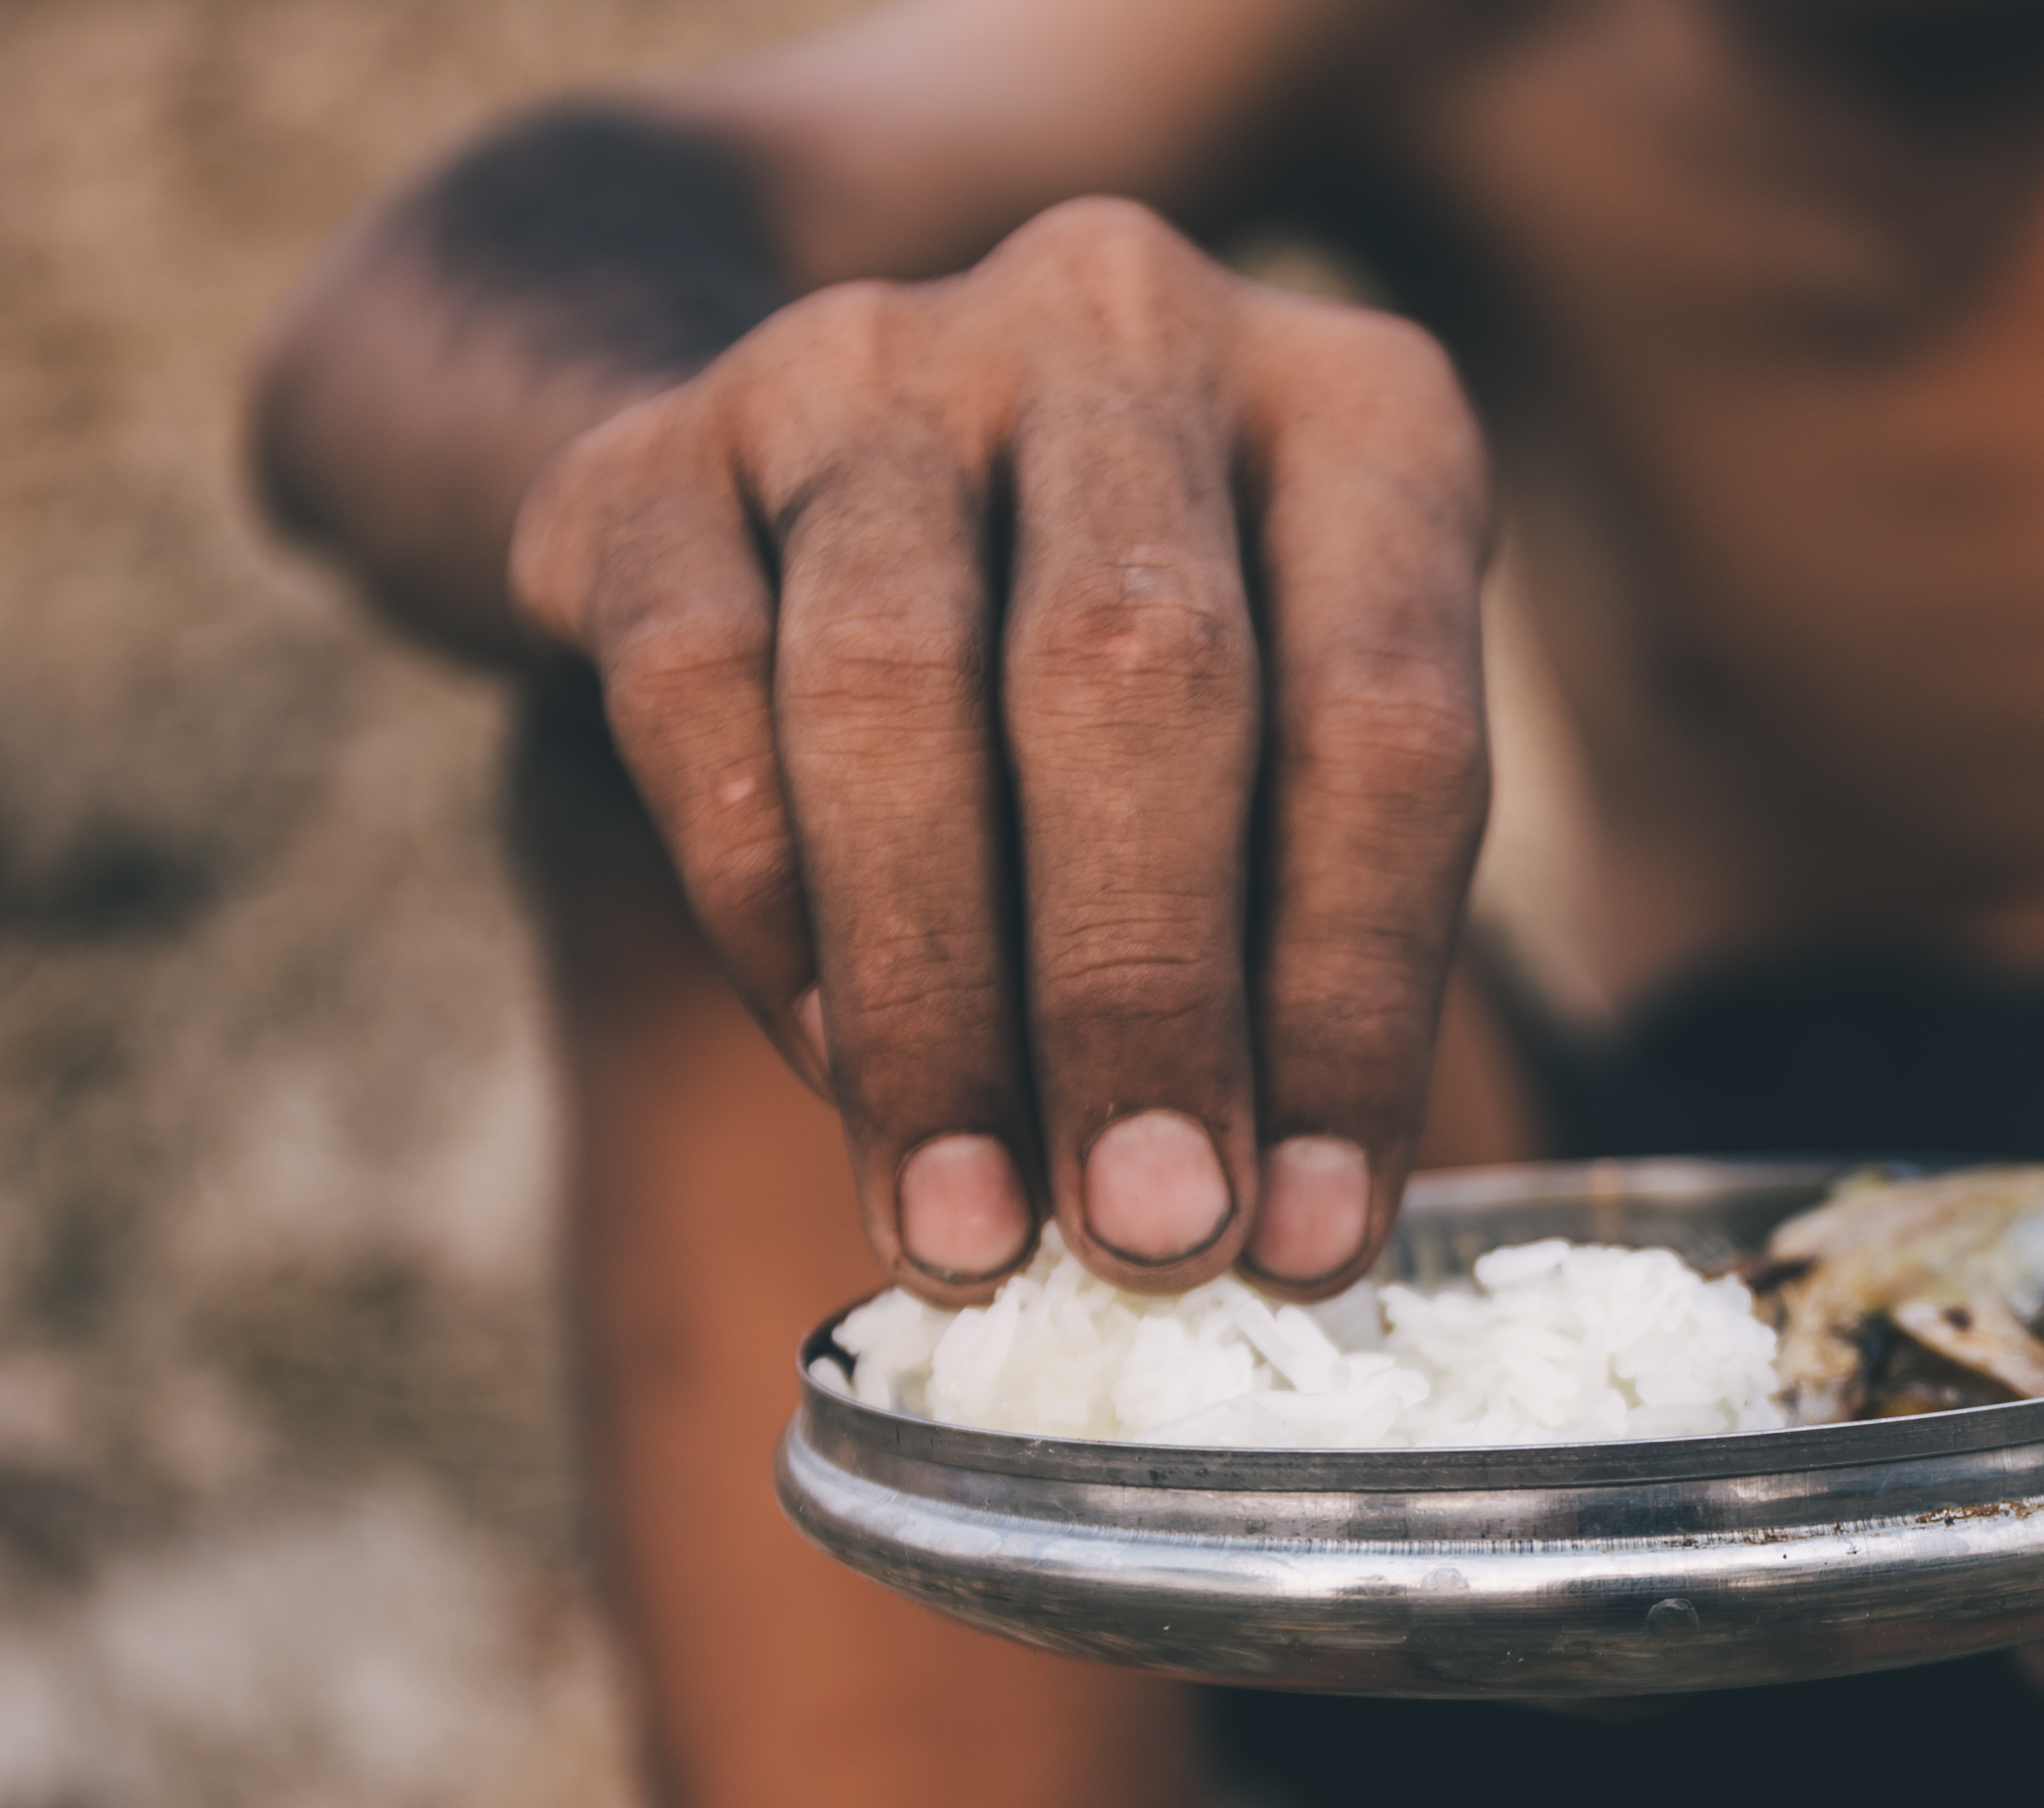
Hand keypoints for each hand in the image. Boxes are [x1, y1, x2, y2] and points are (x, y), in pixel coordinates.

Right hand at [509, 197, 1492, 1298]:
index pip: (1385, 725)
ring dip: (935, 1007)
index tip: (1314, 1237)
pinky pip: (698, 697)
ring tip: (970, 1229)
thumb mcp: (1300, 750)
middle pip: (1133, 680)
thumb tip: (1276, 1235)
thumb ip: (1301, 941)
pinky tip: (835, 1075)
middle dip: (1137, 1001)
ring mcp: (879, 360)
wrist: (848, 472)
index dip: (1350, 1004)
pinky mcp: (659, 438)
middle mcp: (1127, 330)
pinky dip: (771, 916)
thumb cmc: (1155, 681)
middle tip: (1144, 1240)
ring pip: (890, 693)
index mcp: (1360, 411)